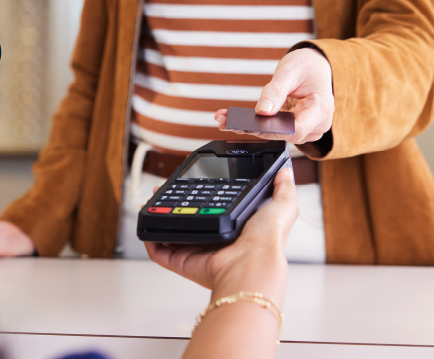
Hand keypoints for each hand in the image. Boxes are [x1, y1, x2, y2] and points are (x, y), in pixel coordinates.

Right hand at [145, 168, 297, 301]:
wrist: (250, 263)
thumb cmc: (267, 239)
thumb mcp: (282, 207)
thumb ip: (283, 188)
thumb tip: (285, 171)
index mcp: (235, 227)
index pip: (213, 208)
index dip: (201, 195)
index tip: (190, 182)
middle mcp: (215, 240)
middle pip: (189, 220)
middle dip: (174, 205)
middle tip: (165, 191)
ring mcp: (197, 251)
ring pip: (171, 234)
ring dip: (159, 219)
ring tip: (151, 202)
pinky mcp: (183, 262)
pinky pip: (160, 251)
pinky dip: (151, 239)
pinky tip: (148, 225)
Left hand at [216, 48, 332, 143]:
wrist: (315, 66)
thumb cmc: (307, 66)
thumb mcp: (290, 72)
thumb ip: (276, 92)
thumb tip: (262, 111)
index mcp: (321, 109)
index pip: (296, 129)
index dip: (271, 130)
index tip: (248, 126)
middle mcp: (316, 125)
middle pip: (283, 134)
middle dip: (253, 129)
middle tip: (224, 121)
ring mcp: (307, 129)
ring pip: (276, 134)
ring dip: (250, 127)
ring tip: (224, 119)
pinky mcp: (294, 129)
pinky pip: (274, 130)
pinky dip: (255, 124)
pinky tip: (234, 119)